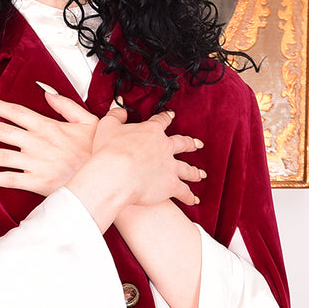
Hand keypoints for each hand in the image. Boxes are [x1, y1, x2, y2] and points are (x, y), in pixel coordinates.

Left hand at [0, 85, 97, 195]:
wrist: (109, 179)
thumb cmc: (99, 150)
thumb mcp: (88, 120)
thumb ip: (65, 105)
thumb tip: (45, 89)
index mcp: (47, 125)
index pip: (13, 111)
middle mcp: (36, 142)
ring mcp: (34, 163)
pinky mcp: (36, 183)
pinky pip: (6, 180)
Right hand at [91, 104, 205, 208]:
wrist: (116, 173)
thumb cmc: (109, 151)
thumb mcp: (108, 126)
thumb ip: (116, 115)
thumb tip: (120, 106)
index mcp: (151, 131)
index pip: (161, 121)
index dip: (166, 118)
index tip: (172, 115)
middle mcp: (165, 147)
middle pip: (182, 144)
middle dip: (190, 144)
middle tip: (198, 145)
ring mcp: (170, 166)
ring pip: (187, 169)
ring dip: (194, 172)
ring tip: (200, 174)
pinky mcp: (171, 185)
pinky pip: (183, 191)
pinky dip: (189, 196)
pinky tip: (193, 200)